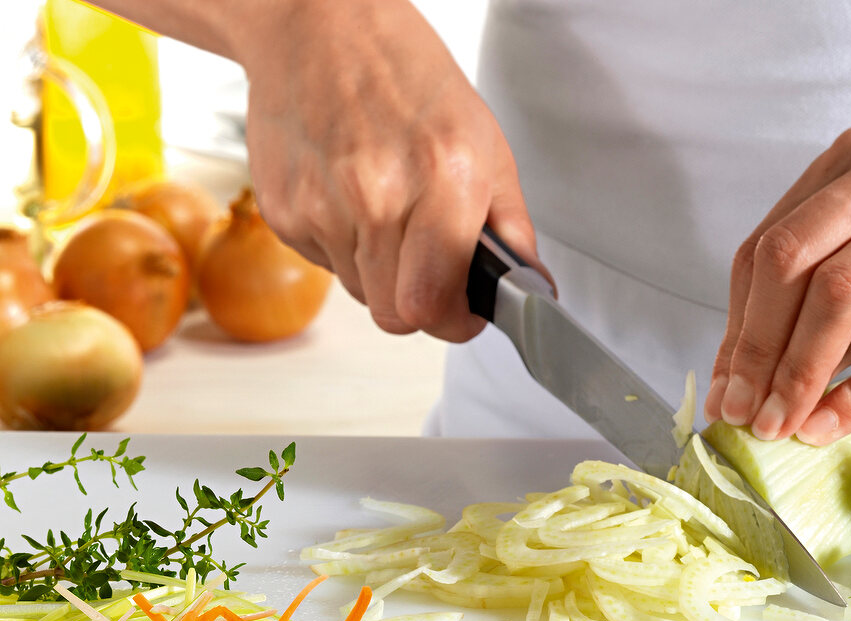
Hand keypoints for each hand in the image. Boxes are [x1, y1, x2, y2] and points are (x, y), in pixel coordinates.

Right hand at [236, 0, 547, 340]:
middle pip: (395, 316)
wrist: (317, 24)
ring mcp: (322, 206)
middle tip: (429, 269)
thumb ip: (511, 226)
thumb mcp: (484, 141)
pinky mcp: (284, 211)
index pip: (434, 306)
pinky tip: (349, 198)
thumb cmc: (405, 76)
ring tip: (387, 212)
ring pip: (361, 295)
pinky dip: (343, 248)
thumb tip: (530, 285)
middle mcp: (377, 196)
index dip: (454, 323)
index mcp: (441, 179)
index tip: (463, 314)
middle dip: (419, 304)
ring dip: (381, 274)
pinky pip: (324, 267)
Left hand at [705, 126, 850, 443]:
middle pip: (788, 262)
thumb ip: (829, 298)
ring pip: (839, 296)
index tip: (724, 384)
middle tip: (740, 411)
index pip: (768, 245)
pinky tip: (832, 425)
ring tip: (778, 423)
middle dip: (752, 349)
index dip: (736, 324)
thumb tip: (756, 376)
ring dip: (796, 374)